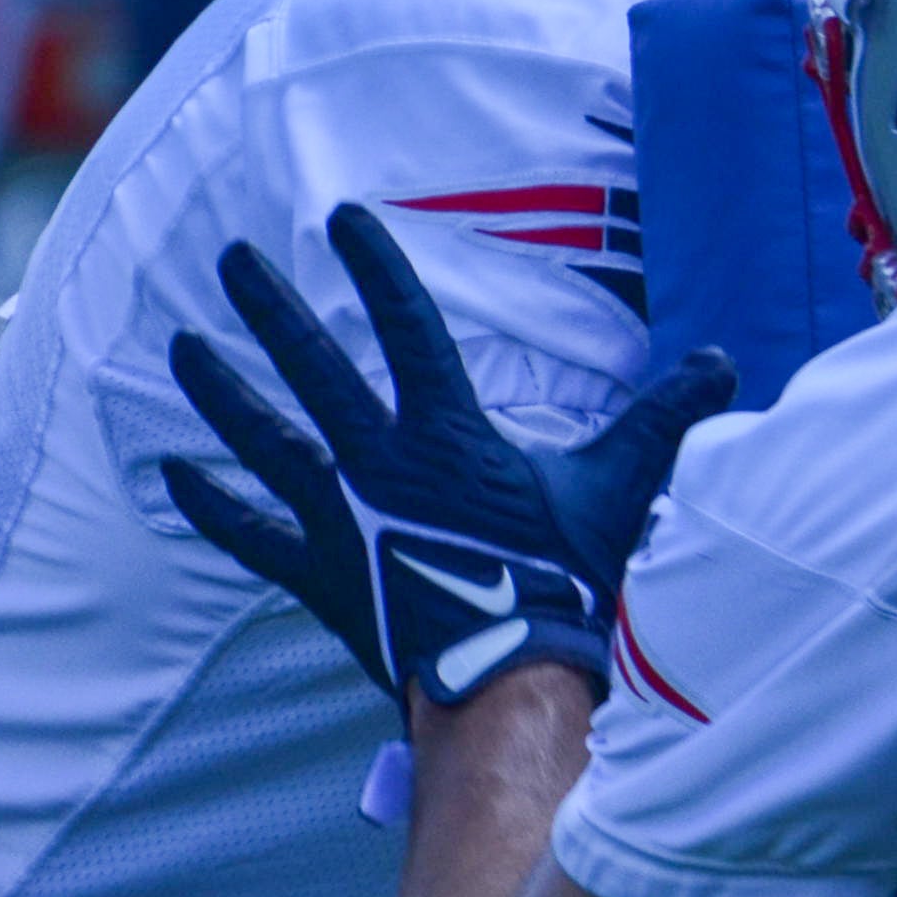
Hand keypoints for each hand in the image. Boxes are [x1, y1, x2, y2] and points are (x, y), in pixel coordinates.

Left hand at [163, 201, 733, 711]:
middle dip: (270, 309)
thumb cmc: (568, 583)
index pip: (407, 327)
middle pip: (312, 368)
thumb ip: (663, 420)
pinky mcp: (322, 571)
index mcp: (448, 432)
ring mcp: (340, 518)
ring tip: (184, 347)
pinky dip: (214, 507)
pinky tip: (173, 478)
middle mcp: (379, 462)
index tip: (345, 218)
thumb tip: (723, 365)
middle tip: (231, 261)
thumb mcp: (622, 490)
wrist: (509, 678)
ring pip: (265, 440)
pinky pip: (255, 534)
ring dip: (221, 392)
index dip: (377, 268)